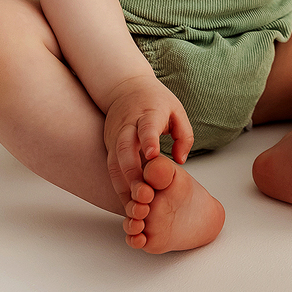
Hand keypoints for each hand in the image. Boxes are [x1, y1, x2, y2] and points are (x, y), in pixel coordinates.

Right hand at [102, 74, 192, 194]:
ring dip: (123, 184)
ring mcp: (115, 135)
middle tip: (144, 192)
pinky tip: (127, 201)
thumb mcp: (177, 110)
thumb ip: (183, 135)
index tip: (153, 154)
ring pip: (114, 161)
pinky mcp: (108, 145)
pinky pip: (111, 168)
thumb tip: (181, 160)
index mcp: (148, 113)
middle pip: (125, 148)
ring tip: (135, 203)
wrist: (124, 87)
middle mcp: (127, 125)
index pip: (147, 127)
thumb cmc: (155, 100)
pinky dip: (118, 185)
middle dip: (133, 171)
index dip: (149, 140)